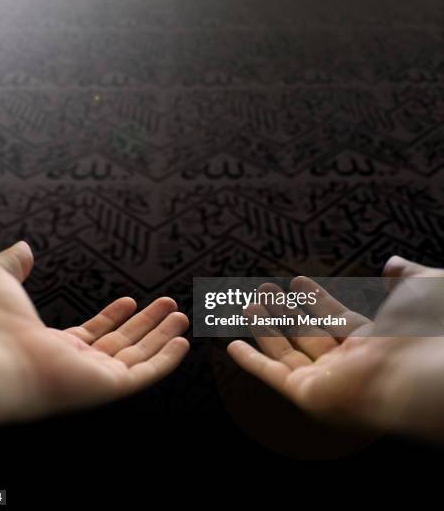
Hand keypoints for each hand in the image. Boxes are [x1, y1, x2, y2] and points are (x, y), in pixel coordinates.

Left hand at [0, 242, 188, 436]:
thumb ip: (12, 262)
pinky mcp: (107, 386)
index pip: (92, 333)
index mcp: (53, 344)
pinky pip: (145, 373)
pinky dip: (167, 359)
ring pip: (138, 356)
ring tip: (182, 316)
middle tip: (169, 306)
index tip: (131, 301)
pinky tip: (182, 342)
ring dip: (162, 336)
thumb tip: (23, 247)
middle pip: (121, 344)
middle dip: (147, 325)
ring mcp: (92, 377)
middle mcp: (75, 364)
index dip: (113, 317)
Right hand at [228, 258, 443, 438]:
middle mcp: (348, 362)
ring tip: (248, 303)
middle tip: (264, 290)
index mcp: (372, 341)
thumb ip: (407, 276)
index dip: (315, 299)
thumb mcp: (424, 290)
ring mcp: (328, 379)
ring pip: (286, 351)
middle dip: (284, 312)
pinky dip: (251, 361)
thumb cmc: (429, 333)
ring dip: (265, 328)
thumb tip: (393, 263)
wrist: (423, 372)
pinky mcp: (309, 393)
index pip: (335, 318)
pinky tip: (234, 346)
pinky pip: (272, 375)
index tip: (297, 281)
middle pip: (307, 334)